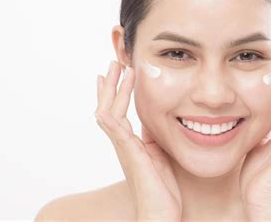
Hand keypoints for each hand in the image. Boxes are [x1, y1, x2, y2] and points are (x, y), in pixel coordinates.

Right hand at [95, 60, 181, 220]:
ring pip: (109, 113)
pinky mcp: (130, 153)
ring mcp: (124, 148)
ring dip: (112, 90)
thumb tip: (155, 123)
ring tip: (116, 69)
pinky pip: (115, 128)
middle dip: (111, 85)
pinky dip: (112, 110)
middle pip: (108, 108)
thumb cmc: (162, 190)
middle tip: (112, 63)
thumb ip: (154, 139)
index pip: (118, 112)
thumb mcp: (160, 156)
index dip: (116, 93)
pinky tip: (111, 95)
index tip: (117, 74)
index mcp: (130, 143)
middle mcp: (123, 144)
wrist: (160, 214)